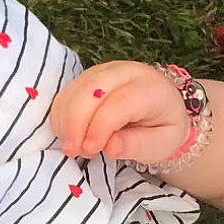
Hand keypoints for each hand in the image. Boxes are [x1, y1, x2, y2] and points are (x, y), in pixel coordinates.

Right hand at [48, 61, 193, 167]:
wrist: (162, 109)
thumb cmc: (162, 129)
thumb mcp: (160, 144)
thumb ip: (137, 145)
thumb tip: (109, 147)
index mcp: (151, 88)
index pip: (120, 101)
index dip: (101, 126)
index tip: (91, 150)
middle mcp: (126, 72)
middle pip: (91, 90)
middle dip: (76, 123)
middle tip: (74, 151)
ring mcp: (104, 71)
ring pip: (74, 91)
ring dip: (66, 122)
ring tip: (76, 147)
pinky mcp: (87, 77)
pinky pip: (66, 94)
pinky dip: (61, 117)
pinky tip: (71, 136)